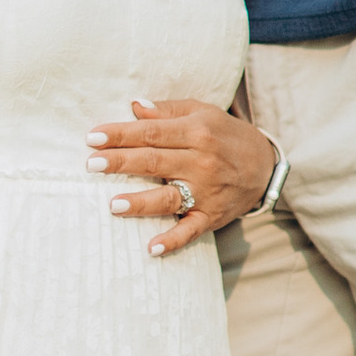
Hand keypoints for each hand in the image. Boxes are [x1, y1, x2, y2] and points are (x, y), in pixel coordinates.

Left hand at [85, 94, 276, 253]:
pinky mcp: (211, 216)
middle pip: (154, 161)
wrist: (265, 165)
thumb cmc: (224, 134)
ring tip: (114, 204)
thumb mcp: (201, 112)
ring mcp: (206, 192)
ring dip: (141, 202)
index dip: (120, 134)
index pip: (151, 133)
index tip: (92, 137)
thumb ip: (166, 110)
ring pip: (169, 198)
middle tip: (91, 164)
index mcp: (196, 132)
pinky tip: (152, 248)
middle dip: (121, 163)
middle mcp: (201, 162)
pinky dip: (173, 241)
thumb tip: (133, 106)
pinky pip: (190, 231)